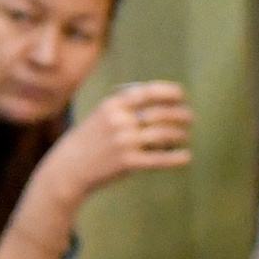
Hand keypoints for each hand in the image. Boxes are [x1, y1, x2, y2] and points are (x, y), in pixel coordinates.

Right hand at [46, 80, 193, 203]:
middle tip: (190, 117)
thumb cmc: (89, 139)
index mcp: (113, 105)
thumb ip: (124, 105)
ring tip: (185, 135)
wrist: (69, 167)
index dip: (168, 92)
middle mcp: (119, 121)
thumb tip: (157, 100)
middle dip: (180, 114)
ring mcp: (124, 142)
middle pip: (159, 113)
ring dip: (179, 134)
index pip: (147, 92)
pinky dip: (175, 157)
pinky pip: (158, 158)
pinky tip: (186, 156)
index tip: (181, 94)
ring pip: (163, 135)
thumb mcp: (101, 114)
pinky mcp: (128, 162)